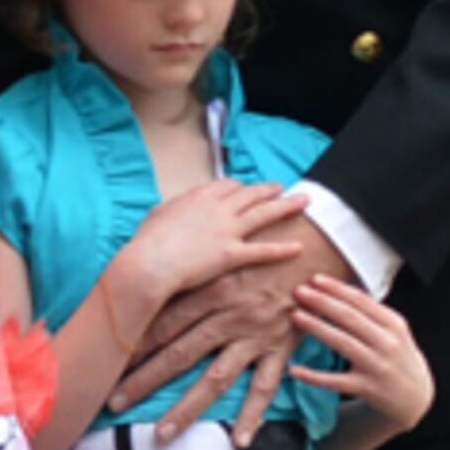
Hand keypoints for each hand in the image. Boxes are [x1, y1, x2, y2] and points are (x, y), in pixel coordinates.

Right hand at [118, 180, 309, 314]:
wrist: (149, 263)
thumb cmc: (147, 242)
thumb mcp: (159, 215)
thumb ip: (174, 208)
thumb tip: (176, 208)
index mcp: (199, 197)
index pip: (227, 186)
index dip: (241, 187)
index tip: (247, 188)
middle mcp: (217, 208)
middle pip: (250, 194)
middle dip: (268, 189)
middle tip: (282, 187)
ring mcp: (227, 230)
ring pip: (263, 213)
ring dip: (285, 206)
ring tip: (303, 201)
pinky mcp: (231, 254)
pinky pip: (263, 250)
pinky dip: (282, 249)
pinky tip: (298, 247)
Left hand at [129, 224, 358, 449]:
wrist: (320, 240)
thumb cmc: (267, 238)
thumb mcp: (225, 243)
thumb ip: (194, 261)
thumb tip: (159, 272)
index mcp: (210, 286)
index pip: (162, 321)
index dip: (132, 344)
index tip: (106, 361)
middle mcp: (227, 314)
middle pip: (178, 353)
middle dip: (143, 380)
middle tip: (114, 403)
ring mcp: (253, 334)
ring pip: (215, 378)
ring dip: (187, 408)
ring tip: (163, 434)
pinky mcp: (280, 346)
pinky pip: (265, 386)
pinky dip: (253, 415)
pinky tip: (240, 442)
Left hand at [295, 276, 433, 434]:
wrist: (416, 397)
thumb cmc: (399, 358)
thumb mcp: (395, 332)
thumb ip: (373, 313)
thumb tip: (339, 290)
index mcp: (394, 324)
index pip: (362, 301)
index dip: (337, 289)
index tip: (316, 279)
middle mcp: (387, 343)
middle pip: (350, 318)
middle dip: (323, 302)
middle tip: (300, 291)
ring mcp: (377, 366)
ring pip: (343, 343)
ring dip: (317, 328)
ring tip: (296, 316)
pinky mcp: (366, 388)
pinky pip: (335, 381)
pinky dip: (314, 376)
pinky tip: (294, 370)